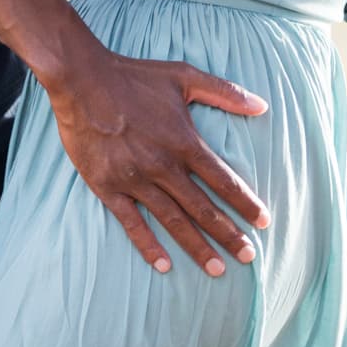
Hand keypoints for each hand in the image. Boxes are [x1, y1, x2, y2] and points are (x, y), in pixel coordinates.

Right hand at [47, 40, 271, 277]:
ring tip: (217, 269)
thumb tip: (262, 105)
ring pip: (173, 221)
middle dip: (228, 234)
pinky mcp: (108, 187)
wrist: (82, 80)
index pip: (223, 181)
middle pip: (203, 208)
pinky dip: (148, 245)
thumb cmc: (134, 76)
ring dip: (197, 247)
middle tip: (249, 257)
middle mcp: (164, 166)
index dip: (245, 203)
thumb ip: (225, 92)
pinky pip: (132, 222)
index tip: (264, 222)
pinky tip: (163, 265)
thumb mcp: (184, 76)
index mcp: (184, 142)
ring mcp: (135, 180)